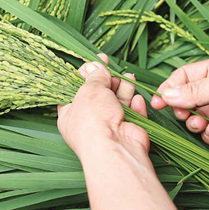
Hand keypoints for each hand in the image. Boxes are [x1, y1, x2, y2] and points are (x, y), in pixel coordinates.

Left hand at [57, 54, 192, 209]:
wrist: (116, 148)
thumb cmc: (94, 120)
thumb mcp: (90, 90)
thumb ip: (95, 76)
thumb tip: (95, 66)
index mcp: (71, 115)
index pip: (75, 91)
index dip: (84, 75)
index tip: (93, 61)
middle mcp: (89, 122)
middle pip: (99, 94)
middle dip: (107, 79)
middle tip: (110, 65)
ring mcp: (109, 127)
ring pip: (117, 101)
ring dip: (123, 87)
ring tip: (128, 76)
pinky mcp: (127, 130)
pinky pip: (132, 113)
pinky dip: (135, 104)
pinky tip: (137, 97)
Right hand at [151, 56, 208, 145]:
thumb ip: (194, 91)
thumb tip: (165, 95)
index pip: (182, 78)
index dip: (169, 89)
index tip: (157, 101)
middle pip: (186, 100)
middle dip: (180, 108)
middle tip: (180, 113)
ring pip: (196, 119)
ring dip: (192, 123)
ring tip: (197, 123)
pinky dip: (207, 136)